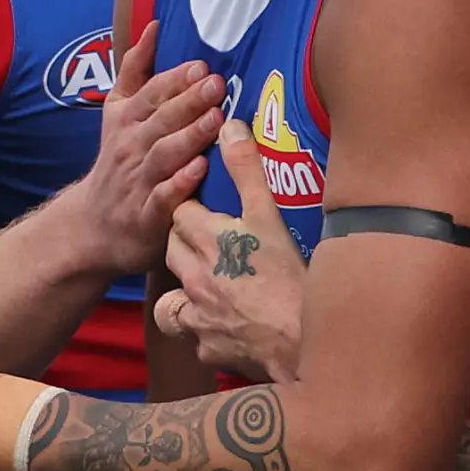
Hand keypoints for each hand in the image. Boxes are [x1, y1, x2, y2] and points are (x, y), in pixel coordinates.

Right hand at [64, 23, 223, 275]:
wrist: (93, 222)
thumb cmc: (118, 158)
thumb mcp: (118, 111)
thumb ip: (136, 70)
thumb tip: (154, 26)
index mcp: (126, 119)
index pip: (151, 94)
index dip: (175, 80)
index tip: (201, 65)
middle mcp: (130, 146)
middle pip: (161, 120)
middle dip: (188, 101)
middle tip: (216, 85)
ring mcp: (138, 180)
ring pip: (164, 155)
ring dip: (190, 136)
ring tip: (216, 119)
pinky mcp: (147, 214)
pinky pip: (165, 196)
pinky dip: (181, 182)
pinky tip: (201, 169)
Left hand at [156, 121, 306, 383]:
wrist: (298, 341)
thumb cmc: (287, 276)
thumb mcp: (269, 215)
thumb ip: (247, 170)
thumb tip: (229, 125)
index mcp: (206, 239)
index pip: (178, 211)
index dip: (189, 204)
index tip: (203, 203)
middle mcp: (194, 276)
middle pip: (171, 249)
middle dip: (183, 241)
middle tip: (207, 238)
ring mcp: (197, 313)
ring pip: (171, 296)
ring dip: (184, 287)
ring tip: (206, 283)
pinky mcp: (207, 345)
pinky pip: (193, 333)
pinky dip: (201, 328)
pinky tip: (220, 324)